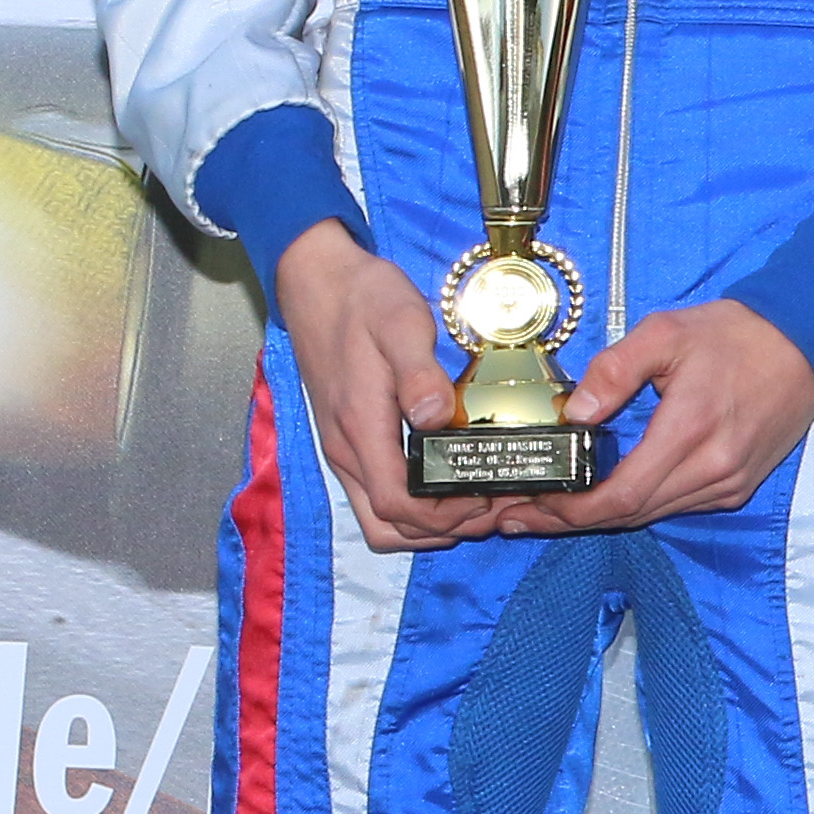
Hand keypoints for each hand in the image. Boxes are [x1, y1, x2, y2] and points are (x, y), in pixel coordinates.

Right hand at [273, 224, 483, 553]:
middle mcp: (348, 450)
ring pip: (380, 517)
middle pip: (388, 527)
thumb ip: (418, 374)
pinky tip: (452, 477)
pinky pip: (378, 492)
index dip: (443, 516)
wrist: (318, 283)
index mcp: (361, 428)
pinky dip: (414, 504)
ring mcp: (346, 448)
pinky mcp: (351, 439)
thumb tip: (436, 419)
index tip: (488, 498)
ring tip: (480, 498)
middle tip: (494, 505)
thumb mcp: (400, 324)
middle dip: (442, 530)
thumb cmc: (364, 301)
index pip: (397, 505)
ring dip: (428, 523)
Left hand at [518, 302, 813, 532]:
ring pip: (651, 516)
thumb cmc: (738, 334)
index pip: (618, 496)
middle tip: (516, 516)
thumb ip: (613, 369)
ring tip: (550, 511)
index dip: (567, 511)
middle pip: (628, 515)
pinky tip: (608, 497)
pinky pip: (676, 506)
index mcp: (691, 430)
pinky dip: (637, 506)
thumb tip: (575, 413)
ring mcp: (728, 483)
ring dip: (600, 517)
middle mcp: (712, 469)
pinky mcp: (737, 486)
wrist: (808, 341)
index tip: (525, 508)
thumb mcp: (667, 332)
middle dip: (568, 520)